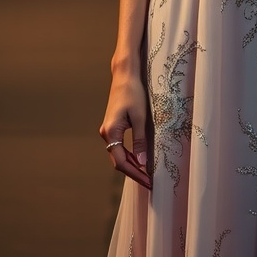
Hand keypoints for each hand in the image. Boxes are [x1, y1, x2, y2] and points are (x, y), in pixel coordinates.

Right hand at [99, 71, 151, 189]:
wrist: (125, 75)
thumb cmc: (133, 92)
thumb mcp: (140, 117)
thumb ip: (140, 140)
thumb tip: (143, 162)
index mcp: (111, 132)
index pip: (121, 162)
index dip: (135, 174)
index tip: (148, 182)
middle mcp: (106, 133)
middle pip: (118, 160)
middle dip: (134, 172)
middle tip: (150, 181)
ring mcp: (108, 130)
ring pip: (118, 154)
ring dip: (132, 164)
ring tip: (147, 173)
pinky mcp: (112, 126)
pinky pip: (119, 146)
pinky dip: (129, 155)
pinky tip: (140, 158)